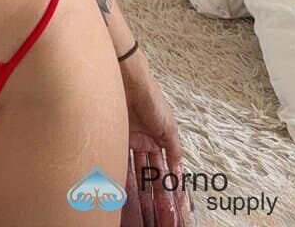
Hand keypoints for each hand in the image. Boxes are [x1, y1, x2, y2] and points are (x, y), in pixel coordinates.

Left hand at [120, 69, 195, 225]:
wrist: (128, 82)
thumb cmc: (151, 100)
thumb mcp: (169, 127)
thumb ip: (174, 150)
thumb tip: (179, 172)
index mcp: (158, 140)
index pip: (164, 171)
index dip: (168, 190)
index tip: (172, 209)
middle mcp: (142, 144)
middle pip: (149, 177)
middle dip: (154, 198)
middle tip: (156, 219)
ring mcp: (128, 143)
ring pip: (134, 175)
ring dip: (139, 195)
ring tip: (142, 214)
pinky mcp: (115, 140)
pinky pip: (122, 165)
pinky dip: (125, 182)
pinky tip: (127, 197)